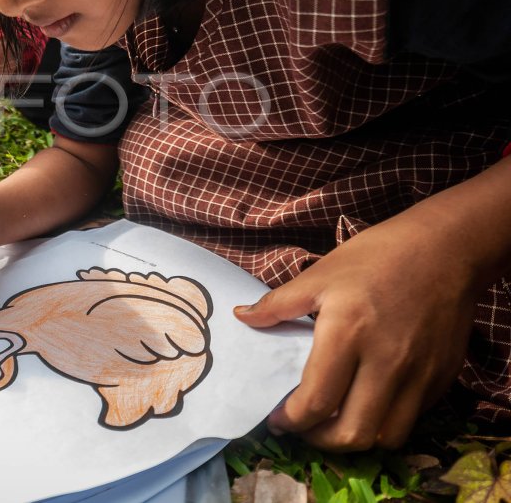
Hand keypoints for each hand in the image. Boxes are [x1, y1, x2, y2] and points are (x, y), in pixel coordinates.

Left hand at [234, 218, 476, 450]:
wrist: (445, 249)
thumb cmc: (377, 257)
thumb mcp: (320, 274)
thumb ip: (278, 304)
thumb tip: (242, 318)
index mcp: (348, 333)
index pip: (316, 401)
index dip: (291, 420)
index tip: (278, 419)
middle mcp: (386, 362)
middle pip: (352, 433)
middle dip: (320, 440)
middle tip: (304, 427)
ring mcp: (419, 374)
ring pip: (387, 436)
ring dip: (356, 437)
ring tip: (335, 420)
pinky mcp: (442, 377)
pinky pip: (411, 417)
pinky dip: (385, 419)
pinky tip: (367, 400)